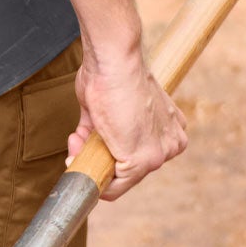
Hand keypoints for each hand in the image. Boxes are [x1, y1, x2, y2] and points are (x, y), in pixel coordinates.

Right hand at [67, 46, 186, 199]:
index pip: (137, 153)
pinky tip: (77, 156)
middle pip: (129, 166)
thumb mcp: (108, 106)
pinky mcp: (144, 160)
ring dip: (91, 165)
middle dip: (97, 158)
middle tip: (76, 143)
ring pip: (121, 176)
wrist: (114, 61)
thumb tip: (81, 145)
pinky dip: (92, 176)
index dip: (108, 151)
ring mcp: (160, 154)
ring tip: (75, 146)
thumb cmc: (110, 74)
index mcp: (168, 128)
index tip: (87, 142)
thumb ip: (100, 130)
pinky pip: (115, 185)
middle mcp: (171, 144)